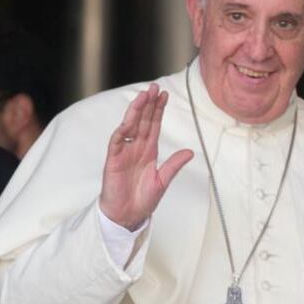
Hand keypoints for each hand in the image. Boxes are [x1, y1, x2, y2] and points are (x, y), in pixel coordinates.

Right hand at [100, 84, 193, 230]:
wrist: (127, 216)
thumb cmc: (142, 199)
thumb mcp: (163, 180)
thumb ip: (174, 165)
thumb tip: (190, 152)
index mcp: (148, 150)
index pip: (153, 125)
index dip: (158, 110)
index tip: (164, 95)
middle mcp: (136, 148)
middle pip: (143, 121)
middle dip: (148, 104)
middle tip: (154, 87)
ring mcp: (124, 153)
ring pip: (130, 127)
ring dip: (135, 111)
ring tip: (143, 96)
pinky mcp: (114, 161)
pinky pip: (117, 143)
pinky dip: (122, 131)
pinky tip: (128, 120)